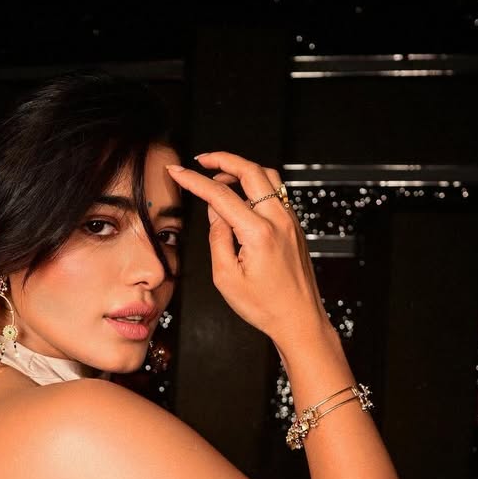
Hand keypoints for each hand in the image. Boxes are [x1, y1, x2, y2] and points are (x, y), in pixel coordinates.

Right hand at [167, 152, 338, 352]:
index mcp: (258, 233)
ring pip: (267, 176)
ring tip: (220, 177)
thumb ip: (217, 238)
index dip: (195, 181)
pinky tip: (242, 197)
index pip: (220, 196)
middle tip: (201, 160)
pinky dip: (256, 185)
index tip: (178, 172)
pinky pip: (276, 192)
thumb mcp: (226, 278)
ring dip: (242, 169)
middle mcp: (278, 220)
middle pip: (250, 170)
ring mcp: (290, 220)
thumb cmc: (265, 306)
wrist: (299, 319)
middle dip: (222, 159)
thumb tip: (215, 213)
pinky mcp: (294, 225)